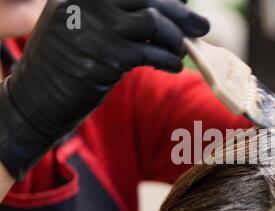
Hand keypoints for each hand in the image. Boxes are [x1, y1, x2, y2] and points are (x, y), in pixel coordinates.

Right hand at [0, 0, 209, 178]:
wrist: (34, 100)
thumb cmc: (64, 65)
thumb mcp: (81, 27)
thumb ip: (115, 15)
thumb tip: (161, 12)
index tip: (184, 7)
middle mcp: (87, 3)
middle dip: (182, 14)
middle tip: (203, 26)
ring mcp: (96, 29)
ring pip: (153, 22)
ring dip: (175, 39)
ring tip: (180, 52)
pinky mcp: (105, 59)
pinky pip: (149, 54)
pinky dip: (168, 60)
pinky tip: (174, 67)